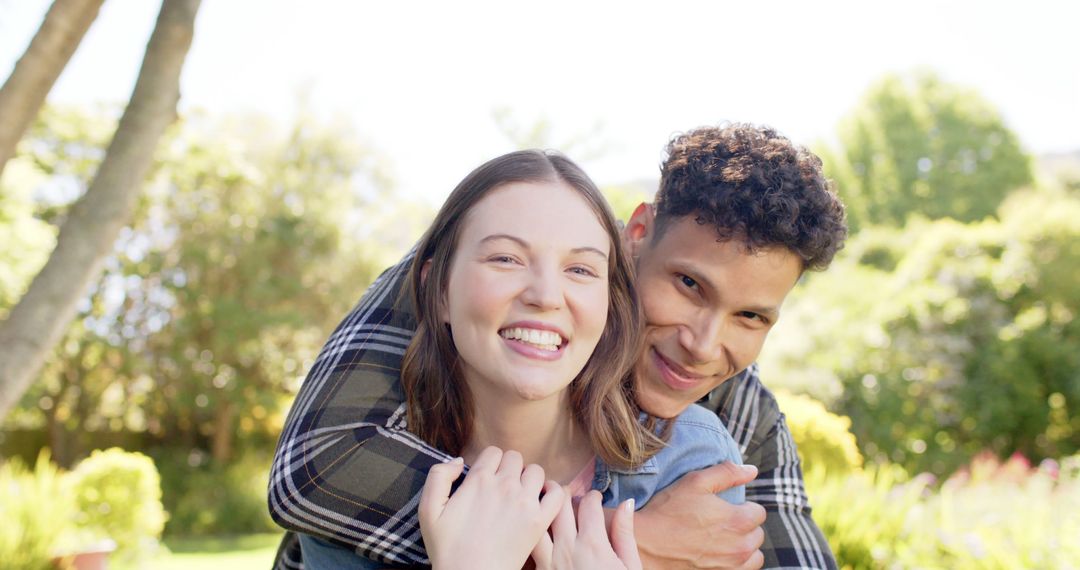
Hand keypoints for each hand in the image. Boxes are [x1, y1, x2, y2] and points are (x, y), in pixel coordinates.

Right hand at [418, 446, 564, 569]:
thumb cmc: (448, 549)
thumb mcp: (428, 511)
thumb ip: (438, 477)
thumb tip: (458, 460)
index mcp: (478, 480)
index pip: (493, 452)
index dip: (489, 463)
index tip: (486, 479)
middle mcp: (504, 486)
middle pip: (515, 458)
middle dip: (508, 469)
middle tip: (502, 488)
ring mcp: (524, 502)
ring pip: (536, 471)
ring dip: (528, 479)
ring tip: (520, 494)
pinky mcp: (539, 520)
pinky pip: (557, 493)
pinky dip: (553, 491)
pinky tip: (542, 499)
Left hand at [532, 489, 641, 569]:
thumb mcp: (629, 566)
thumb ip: (624, 534)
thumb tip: (626, 503)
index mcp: (593, 545)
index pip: (588, 504)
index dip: (593, 496)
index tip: (595, 498)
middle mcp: (567, 549)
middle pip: (559, 504)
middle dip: (564, 493)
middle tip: (569, 495)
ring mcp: (549, 562)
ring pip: (539, 521)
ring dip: (543, 510)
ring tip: (548, 507)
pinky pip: (531, 546)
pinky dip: (534, 533)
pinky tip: (540, 532)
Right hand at [635, 462, 764, 568]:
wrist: (646, 544)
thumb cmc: (668, 511)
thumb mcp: (695, 482)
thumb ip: (727, 473)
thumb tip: (751, 470)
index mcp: (738, 520)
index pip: (759, 512)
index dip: (743, 506)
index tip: (726, 507)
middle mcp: (741, 547)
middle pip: (758, 534)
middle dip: (744, 526)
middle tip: (721, 522)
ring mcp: (731, 566)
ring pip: (754, 556)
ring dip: (745, 547)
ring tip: (725, 539)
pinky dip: (737, 563)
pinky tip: (720, 554)